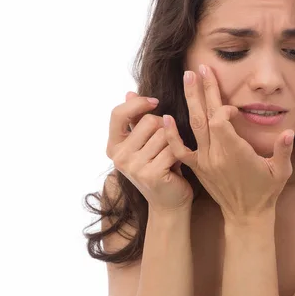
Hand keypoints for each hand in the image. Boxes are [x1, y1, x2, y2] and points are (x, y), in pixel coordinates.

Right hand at [106, 92, 192, 212]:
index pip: (117, 113)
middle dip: (165, 128)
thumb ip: (136, 120)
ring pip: (164, 133)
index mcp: (114, 146)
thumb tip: (130, 93)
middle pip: (149, 120)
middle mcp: (119, 157)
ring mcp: (133, 166)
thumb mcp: (145, 143)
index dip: (137, 104)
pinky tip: (178, 165)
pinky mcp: (151, 173)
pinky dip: (180, 154)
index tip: (155, 102)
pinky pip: (174, 148)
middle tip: (165, 146)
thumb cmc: (159, 167)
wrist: (169, 202)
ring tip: (170, 157)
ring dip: (174, 143)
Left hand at [162, 65, 294, 222]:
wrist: (246, 215)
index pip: (221, 120)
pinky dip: (171, 134)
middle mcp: (216, 154)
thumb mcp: (281, 171)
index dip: (224, 108)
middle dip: (203, 90)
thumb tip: (290, 132)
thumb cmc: (266, 191)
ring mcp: (204, 161)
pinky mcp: (197, 167)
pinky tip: (166, 117)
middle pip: (205, 116)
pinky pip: (180, 149)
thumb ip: (284, 150)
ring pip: (193, 126)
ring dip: (190, 101)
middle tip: (199, 68)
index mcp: (235, 153)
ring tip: (187, 78)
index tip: (232, 107)